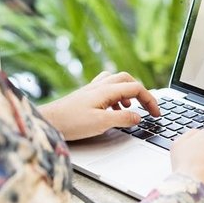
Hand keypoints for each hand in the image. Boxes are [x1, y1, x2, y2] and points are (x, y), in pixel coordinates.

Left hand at [39, 71, 159, 140]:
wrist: (47, 121)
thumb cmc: (70, 122)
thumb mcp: (101, 123)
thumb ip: (123, 119)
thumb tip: (138, 117)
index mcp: (107, 90)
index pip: (136, 88)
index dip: (150, 100)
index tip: (156, 114)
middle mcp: (100, 86)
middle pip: (128, 79)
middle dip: (141, 92)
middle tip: (147, 107)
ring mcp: (92, 89)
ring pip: (117, 82)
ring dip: (128, 92)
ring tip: (131, 108)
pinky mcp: (86, 95)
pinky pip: (106, 88)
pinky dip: (116, 96)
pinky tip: (113, 109)